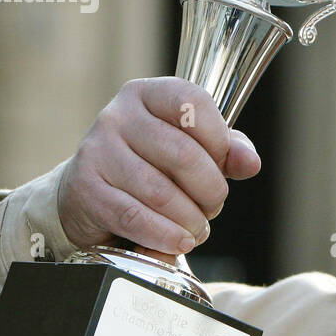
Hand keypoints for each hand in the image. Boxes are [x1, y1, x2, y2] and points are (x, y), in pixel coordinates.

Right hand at [56, 77, 261, 254]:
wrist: (89, 192)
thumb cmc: (150, 165)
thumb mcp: (192, 147)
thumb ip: (226, 149)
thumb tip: (249, 162)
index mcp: (149, 94)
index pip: (195, 104)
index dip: (220, 142)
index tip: (224, 166)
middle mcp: (118, 116)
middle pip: (184, 155)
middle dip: (210, 191)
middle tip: (212, 206)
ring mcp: (97, 150)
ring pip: (161, 193)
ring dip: (190, 219)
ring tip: (196, 227)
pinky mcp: (85, 189)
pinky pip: (135, 217)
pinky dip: (165, 235)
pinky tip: (179, 241)